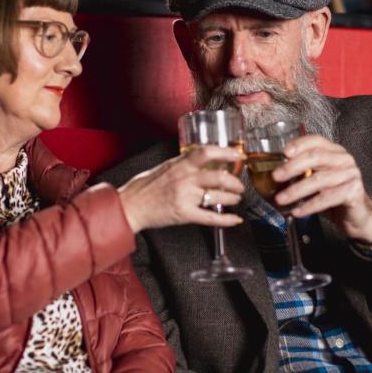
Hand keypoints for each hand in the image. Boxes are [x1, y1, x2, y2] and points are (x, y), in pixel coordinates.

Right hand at [117, 145, 244, 232]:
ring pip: (218, 196)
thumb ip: (185, 164)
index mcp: (180, 164)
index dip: (226, 152)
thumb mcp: (166, 167)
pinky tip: (234, 219)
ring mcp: (185, 197)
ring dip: (232, 198)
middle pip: (219, 177)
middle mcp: (184, 179)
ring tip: (235, 199)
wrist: (131, 205)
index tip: (237, 154)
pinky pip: (210, 217)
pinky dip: (226, 220)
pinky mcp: (184, 214)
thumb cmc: (146, 186)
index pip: (207, 153)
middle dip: (235, 183)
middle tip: (240, 186)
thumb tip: (205, 160)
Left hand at [272, 134, 371, 243]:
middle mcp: (344, 159)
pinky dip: (310, 205)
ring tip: (281, 199)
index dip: (299, 144)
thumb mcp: (315, 180)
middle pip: (316, 157)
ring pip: (320, 179)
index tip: (284, 152)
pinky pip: (328, 198)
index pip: (316, 140)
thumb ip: (301, 173)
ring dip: (297, 190)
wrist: (356, 216)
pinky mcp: (354, 191)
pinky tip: (298, 211)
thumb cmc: (333, 195)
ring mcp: (351, 174)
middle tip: (276, 176)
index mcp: (334, 151)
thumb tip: (274, 174)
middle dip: (293, 167)